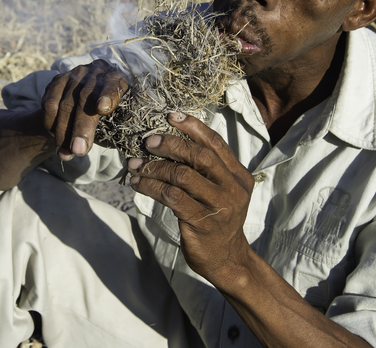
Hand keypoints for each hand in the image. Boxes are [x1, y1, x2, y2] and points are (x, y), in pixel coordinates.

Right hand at [41, 59, 128, 159]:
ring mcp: (75, 75)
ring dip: (63, 132)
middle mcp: (95, 72)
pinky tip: (56, 140)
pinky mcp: (58, 80)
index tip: (103, 109)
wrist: (88, 101)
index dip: (108, 95)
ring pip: (65, 103)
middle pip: (85, 98)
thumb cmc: (107, 114)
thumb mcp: (116, 117)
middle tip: (79, 150)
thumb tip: (91, 147)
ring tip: (67, 152)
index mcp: (116, 77)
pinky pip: (50, 104)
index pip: (113, 84)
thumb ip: (110, 127)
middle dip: (81, 127)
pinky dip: (51, 124)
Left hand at [128, 112, 255, 282]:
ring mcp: (218, 206)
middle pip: (199, 156)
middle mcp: (233, 188)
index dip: (193, 127)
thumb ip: (208, 169)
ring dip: (154, 167)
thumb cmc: (217, 219)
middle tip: (148, 142)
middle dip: (171, 145)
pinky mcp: (201, 222)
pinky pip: (171, 197)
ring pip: (181, 176)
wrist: (226, 259)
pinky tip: (138, 184)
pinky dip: (151, 187)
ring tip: (135, 164)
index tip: (171, 116)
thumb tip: (172, 141)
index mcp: (239, 176)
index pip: (216, 143)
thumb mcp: (222, 191)